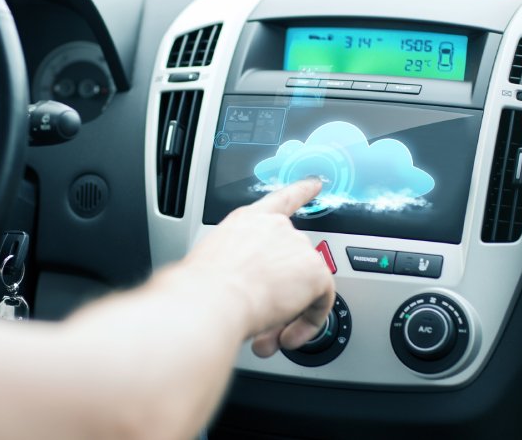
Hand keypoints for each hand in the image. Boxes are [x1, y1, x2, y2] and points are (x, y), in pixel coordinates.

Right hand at [182, 178, 334, 356]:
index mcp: (247, 221)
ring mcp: (297, 247)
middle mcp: (275, 228)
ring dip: (288, 314)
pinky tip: (288, 336)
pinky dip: (309, 323)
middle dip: (279, 294)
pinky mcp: (314, 271)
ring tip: (267, 336)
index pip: (281, 200)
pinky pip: (322, 301)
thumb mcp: (210, 266)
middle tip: (262, 320)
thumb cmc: (199, 288)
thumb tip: (228, 294)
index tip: (315, 184)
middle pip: (292, 259)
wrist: (210, 299)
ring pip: (304, 285)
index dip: (301, 191)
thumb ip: (229, 271)